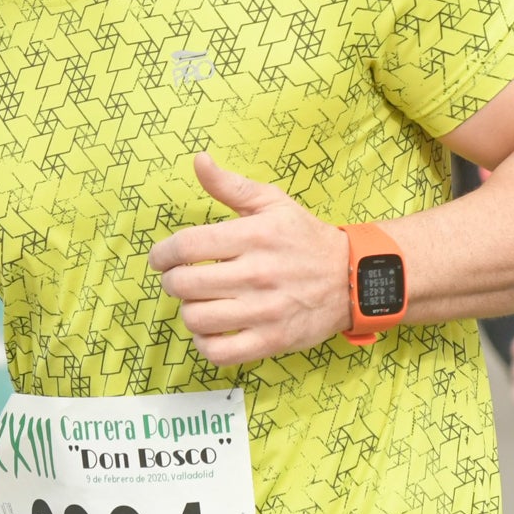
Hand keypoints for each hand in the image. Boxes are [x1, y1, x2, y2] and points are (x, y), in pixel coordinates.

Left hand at [147, 155, 348, 366]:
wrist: (353, 278)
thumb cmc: (306, 238)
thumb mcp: (273, 203)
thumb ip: (231, 185)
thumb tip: (198, 160)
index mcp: (254, 236)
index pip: (187, 245)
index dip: (162, 253)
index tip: (160, 258)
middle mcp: (257, 273)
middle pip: (185, 284)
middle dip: (171, 281)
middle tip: (179, 279)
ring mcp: (264, 311)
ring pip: (196, 318)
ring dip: (187, 311)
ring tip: (198, 302)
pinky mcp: (272, 340)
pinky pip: (219, 352)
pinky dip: (205, 343)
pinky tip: (211, 329)